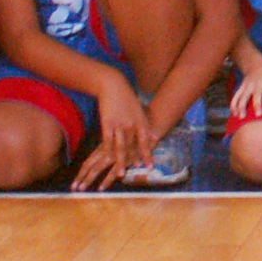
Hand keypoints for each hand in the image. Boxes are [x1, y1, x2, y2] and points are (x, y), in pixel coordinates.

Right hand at [71, 72, 152, 189]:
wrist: (114, 86)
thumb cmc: (127, 99)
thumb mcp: (140, 112)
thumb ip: (145, 126)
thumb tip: (155, 137)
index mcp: (141, 123)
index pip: (145, 142)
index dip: (147, 155)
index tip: (150, 167)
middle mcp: (132, 125)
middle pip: (133, 148)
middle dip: (134, 162)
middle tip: (136, 174)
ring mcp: (119, 125)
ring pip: (120, 147)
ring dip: (121, 162)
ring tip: (121, 174)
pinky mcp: (107, 124)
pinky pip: (107, 141)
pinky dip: (107, 152)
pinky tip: (107, 160)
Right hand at [231, 58, 261, 121]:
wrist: (256, 64)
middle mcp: (257, 85)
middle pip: (256, 96)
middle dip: (257, 105)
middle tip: (258, 115)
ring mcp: (247, 86)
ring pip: (243, 97)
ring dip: (241, 107)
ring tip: (241, 117)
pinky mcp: (241, 88)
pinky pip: (235, 97)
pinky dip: (233, 105)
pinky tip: (234, 114)